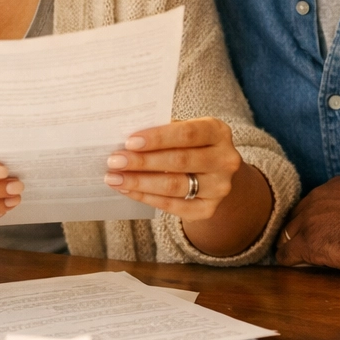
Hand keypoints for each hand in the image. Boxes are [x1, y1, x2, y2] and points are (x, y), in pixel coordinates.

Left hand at [104, 118, 241, 220]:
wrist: (212, 174)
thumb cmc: (190, 145)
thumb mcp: (183, 131)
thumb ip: (161, 131)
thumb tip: (125, 138)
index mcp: (218, 132)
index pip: (187, 133)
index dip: (158, 138)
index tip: (129, 141)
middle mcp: (225, 160)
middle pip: (179, 161)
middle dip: (142, 162)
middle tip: (114, 161)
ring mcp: (219, 187)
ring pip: (174, 185)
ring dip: (139, 182)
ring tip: (114, 178)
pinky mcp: (207, 209)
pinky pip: (172, 205)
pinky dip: (145, 197)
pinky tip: (127, 190)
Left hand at [276, 176, 339, 271]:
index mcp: (331, 188)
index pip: (307, 206)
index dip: (308, 223)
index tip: (313, 234)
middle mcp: (315, 200)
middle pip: (292, 220)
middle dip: (295, 235)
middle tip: (299, 251)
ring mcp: (309, 222)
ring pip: (285, 237)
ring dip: (290, 249)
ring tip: (295, 262)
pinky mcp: (309, 244)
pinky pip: (286, 256)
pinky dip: (288, 263)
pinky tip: (294, 270)